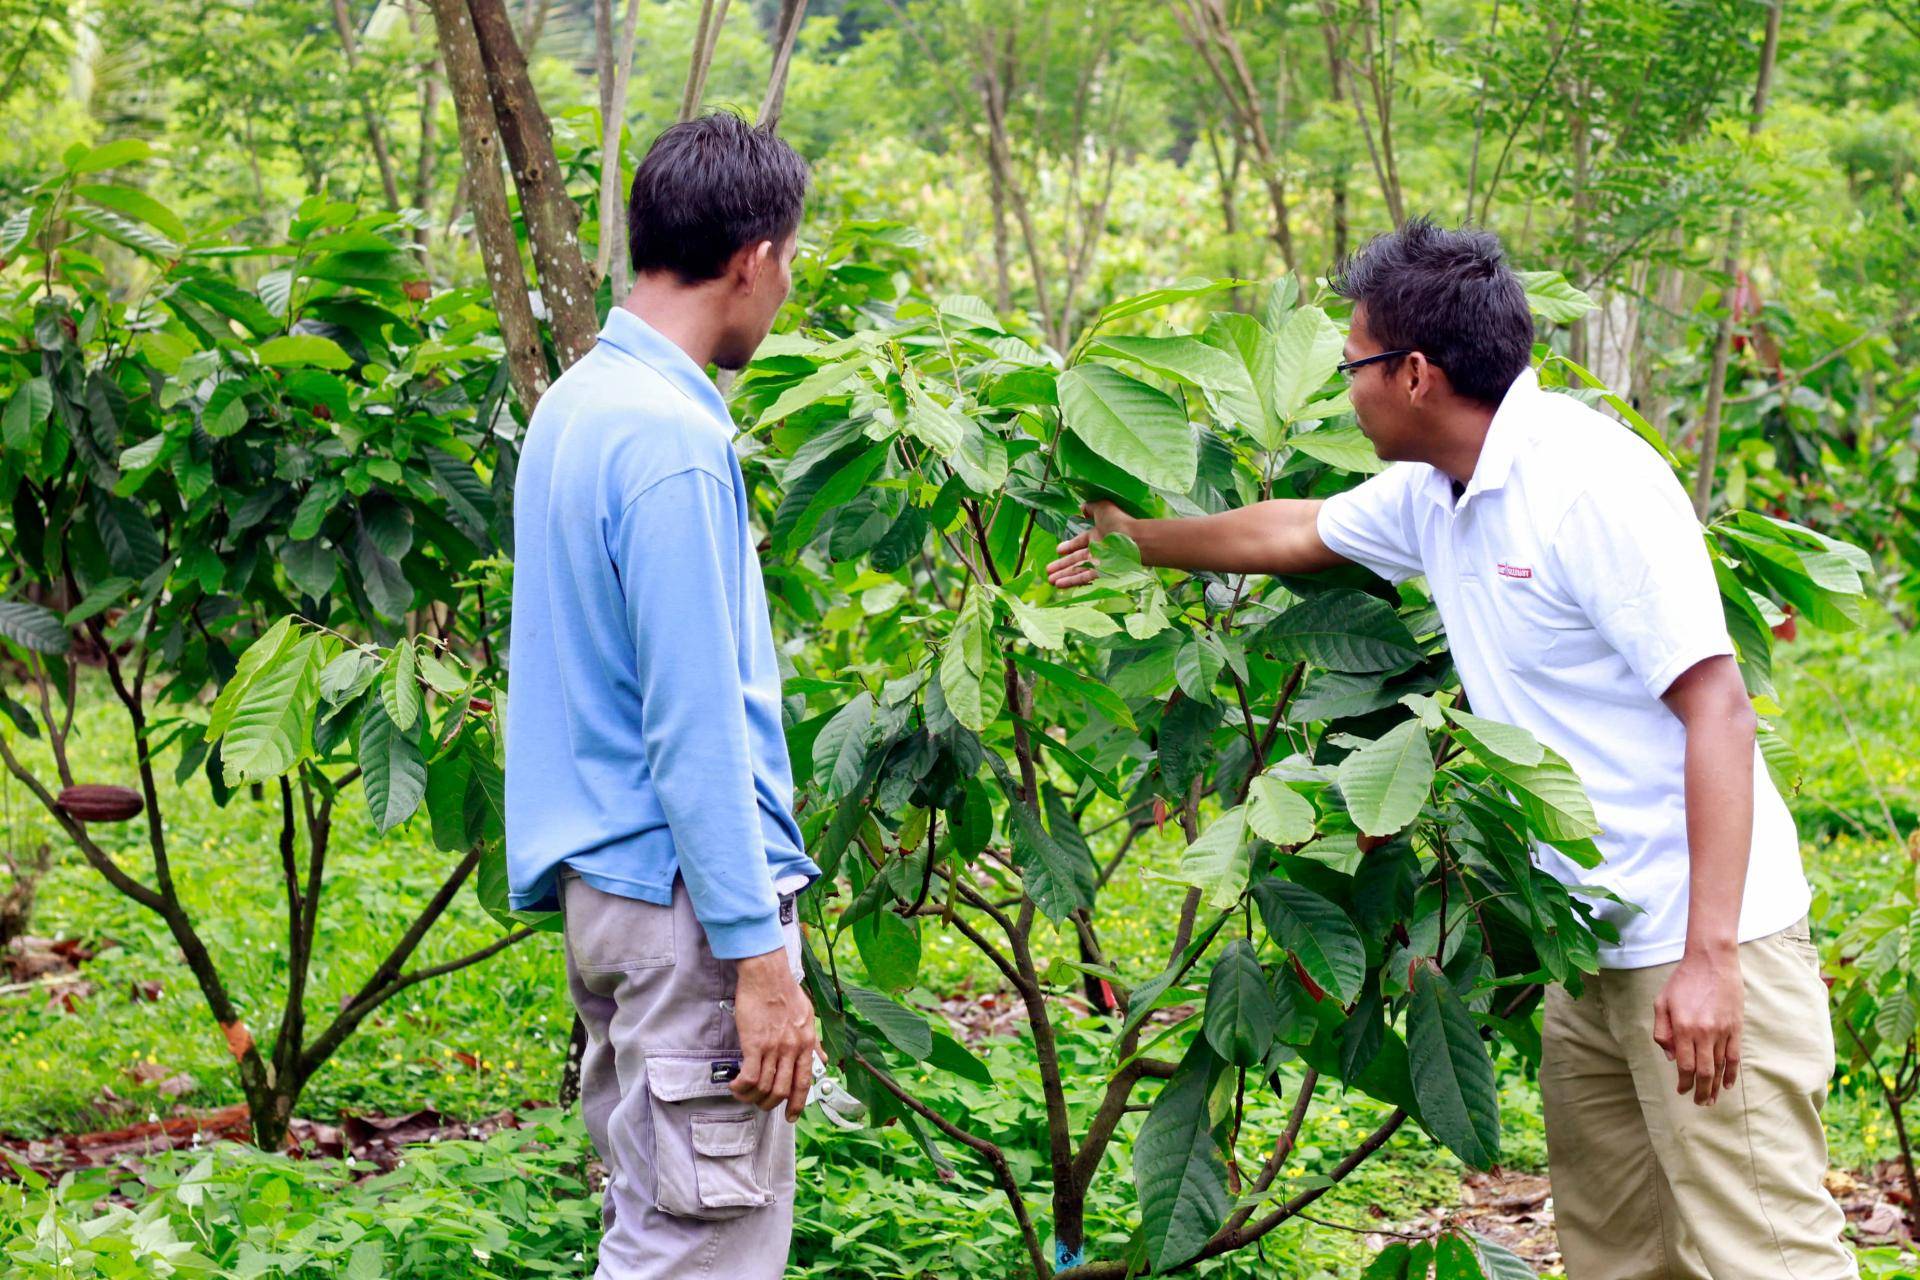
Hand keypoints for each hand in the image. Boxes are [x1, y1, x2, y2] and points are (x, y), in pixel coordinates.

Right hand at [731, 949, 817, 1120]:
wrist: (767, 974)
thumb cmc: (785, 991)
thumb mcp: (808, 1015)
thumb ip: (814, 1041)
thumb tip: (823, 1059)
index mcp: (806, 1043)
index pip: (805, 1083)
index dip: (798, 1104)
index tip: (791, 1116)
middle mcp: (792, 1049)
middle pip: (783, 1091)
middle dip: (770, 1104)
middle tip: (760, 1103)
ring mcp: (774, 1047)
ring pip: (765, 1087)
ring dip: (753, 1097)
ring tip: (744, 1094)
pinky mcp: (754, 1043)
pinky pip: (749, 1076)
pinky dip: (741, 1087)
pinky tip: (735, 1085)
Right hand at [1046, 500, 1130, 588]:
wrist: (1134, 538)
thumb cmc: (1120, 521)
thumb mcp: (1103, 507)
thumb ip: (1091, 507)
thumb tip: (1080, 507)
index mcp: (1097, 535)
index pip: (1080, 543)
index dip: (1069, 546)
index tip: (1058, 550)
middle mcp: (1097, 550)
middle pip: (1076, 559)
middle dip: (1062, 565)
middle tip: (1048, 570)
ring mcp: (1099, 562)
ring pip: (1078, 570)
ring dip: (1064, 575)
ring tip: (1050, 580)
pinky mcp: (1102, 573)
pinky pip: (1084, 578)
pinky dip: (1071, 581)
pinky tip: (1059, 584)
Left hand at [1652, 947, 1742, 1105]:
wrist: (1712, 961)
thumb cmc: (1683, 981)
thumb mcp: (1662, 1002)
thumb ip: (1662, 1031)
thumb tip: (1669, 1056)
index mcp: (1683, 1027)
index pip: (1684, 1064)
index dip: (1684, 1081)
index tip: (1681, 1090)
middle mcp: (1704, 1032)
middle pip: (1704, 1071)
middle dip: (1700, 1090)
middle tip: (1699, 1103)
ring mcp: (1722, 1031)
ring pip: (1720, 1067)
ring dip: (1715, 1086)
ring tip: (1711, 1099)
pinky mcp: (1736, 1027)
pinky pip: (1734, 1056)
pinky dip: (1731, 1073)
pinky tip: (1727, 1085)